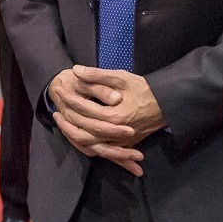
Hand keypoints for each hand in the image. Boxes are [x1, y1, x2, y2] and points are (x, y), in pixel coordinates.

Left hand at [49, 66, 164, 175]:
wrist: (166, 103)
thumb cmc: (143, 89)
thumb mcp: (121, 77)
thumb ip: (97, 75)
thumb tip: (76, 71)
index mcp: (114, 116)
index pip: (84, 110)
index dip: (69, 99)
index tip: (59, 90)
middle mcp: (116, 134)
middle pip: (83, 133)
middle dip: (67, 121)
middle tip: (55, 111)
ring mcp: (121, 143)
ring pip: (90, 146)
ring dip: (74, 136)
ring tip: (62, 124)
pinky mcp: (124, 146)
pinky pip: (102, 151)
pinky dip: (88, 146)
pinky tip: (77, 137)